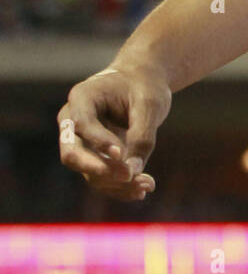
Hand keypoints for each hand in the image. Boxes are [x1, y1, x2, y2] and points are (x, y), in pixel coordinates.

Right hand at [57, 64, 171, 201]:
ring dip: (116, 183)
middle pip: (72, 153)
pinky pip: (100, 178)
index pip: (82, 125)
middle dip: (99, 169)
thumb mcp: (150, 104)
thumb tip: (132, 173)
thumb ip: (141, 135)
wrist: (142, 83)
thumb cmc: (144, 87)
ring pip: (87, 172)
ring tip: (147, 184)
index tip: (121, 154)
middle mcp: (72, 122)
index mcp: (82, 98)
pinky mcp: (93, 157)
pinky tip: (142, 189)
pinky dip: (120, 187)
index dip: (99, 141)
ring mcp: (80, 142)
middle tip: (129, 176)